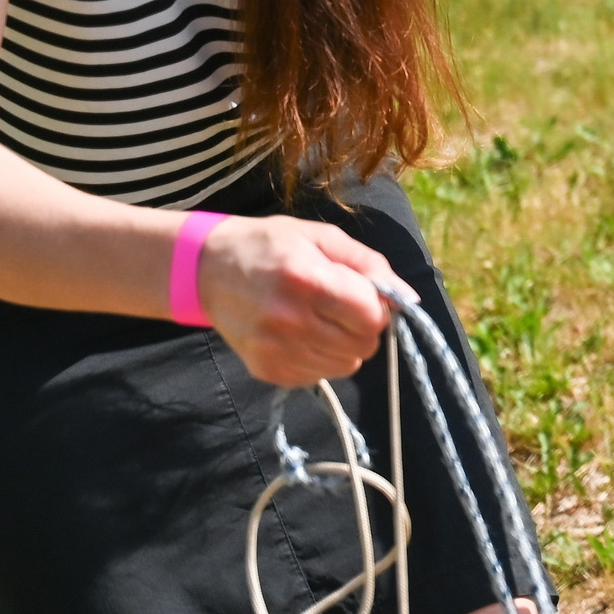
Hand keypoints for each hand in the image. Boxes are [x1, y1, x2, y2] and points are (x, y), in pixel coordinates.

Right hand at [198, 216, 405, 388]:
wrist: (207, 270)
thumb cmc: (271, 246)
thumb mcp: (322, 238)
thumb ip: (369, 265)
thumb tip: (406, 297)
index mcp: (307, 279)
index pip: (371, 316)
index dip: (378, 306)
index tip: (365, 295)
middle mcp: (289, 319)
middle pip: (363, 344)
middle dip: (365, 326)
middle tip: (343, 307)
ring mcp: (275, 349)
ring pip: (345, 365)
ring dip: (345, 344)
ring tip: (321, 319)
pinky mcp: (266, 370)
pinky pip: (319, 376)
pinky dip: (322, 359)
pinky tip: (303, 334)